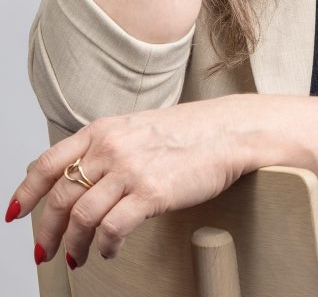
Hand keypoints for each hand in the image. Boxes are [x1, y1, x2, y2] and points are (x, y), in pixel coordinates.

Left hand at [7, 96, 269, 267]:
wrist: (229, 131)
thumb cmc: (190, 133)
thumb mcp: (138, 128)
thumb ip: (108, 147)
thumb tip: (79, 177)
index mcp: (104, 129)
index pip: (49, 162)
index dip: (26, 192)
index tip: (16, 213)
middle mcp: (111, 146)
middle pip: (59, 195)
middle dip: (46, 231)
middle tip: (45, 251)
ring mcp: (131, 169)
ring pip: (81, 216)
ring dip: (73, 245)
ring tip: (77, 258)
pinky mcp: (151, 192)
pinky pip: (112, 229)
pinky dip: (104, 246)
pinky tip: (109, 251)